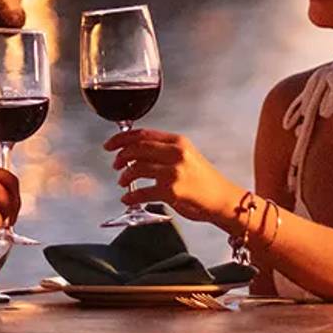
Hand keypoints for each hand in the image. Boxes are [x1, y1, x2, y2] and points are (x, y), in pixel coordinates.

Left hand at [105, 131, 239, 225]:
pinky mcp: (172, 191)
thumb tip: (135, 150)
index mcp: (178, 141)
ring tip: (123, 182)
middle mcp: (176, 153)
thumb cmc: (204, 180)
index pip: (142, 134)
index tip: (110, 145)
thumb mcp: (186, 155)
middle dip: (120, 157)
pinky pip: (142, 192)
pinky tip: (128, 198)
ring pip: (136, 169)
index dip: (121, 139)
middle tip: (116, 165)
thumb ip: (164, 150)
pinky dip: (131, 196)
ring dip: (125, 176)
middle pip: (136, 149)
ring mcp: (173, 172)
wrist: (222, 198)